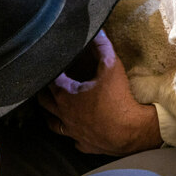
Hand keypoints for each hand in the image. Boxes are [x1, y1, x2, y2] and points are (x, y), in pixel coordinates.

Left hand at [38, 30, 162, 155]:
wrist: (131, 131)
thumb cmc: (118, 99)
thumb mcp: (111, 66)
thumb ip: (102, 46)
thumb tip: (97, 31)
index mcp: (66, 95)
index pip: (49, 80)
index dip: (50, 71)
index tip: (51, 65)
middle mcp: (64, 115)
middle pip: (45, 102)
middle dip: (44, 92)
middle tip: (46, 84)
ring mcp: (73, 132)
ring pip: (53, 124)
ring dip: (50, 115)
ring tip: (51, 107)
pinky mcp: (84, 144)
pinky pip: (73, 139)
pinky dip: (72, 133)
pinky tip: (76, 131)